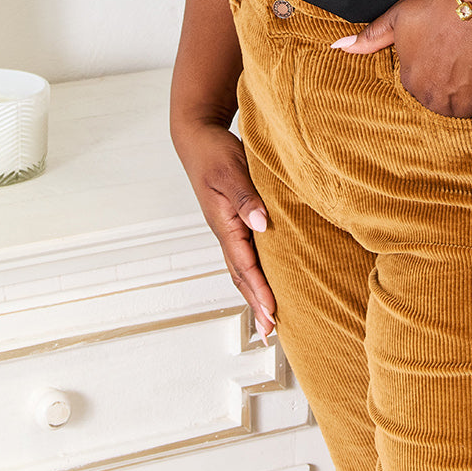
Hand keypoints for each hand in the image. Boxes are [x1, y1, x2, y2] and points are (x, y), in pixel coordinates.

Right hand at [173, 120, 277, 339]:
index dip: (259, 290)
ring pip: (243, 268)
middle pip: (242, 276)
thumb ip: (246, 197)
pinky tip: (266, 279)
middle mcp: (226, 231)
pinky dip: (256, 273)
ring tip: (269, 318)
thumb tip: (262, 224)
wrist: (199, 137)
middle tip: (271, 332)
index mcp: (224, 224)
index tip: (272, 313)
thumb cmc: (214, 152)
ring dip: (255, 293)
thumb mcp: (231, 170)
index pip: (245, 265)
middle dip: (256, 304)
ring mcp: (230, 228)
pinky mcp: (236, 220)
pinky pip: (247, 253)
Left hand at [334, 0, 471, 117]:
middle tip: (460, 68)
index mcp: (408, 81)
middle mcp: (430, 98)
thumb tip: (338, 46)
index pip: (417, 89)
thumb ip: (370, 37)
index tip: (442, 61)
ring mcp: (457, 104)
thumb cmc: (438, 9)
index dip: (432, 74)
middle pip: (438, 104)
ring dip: (466, 100)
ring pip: (460, 113)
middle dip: (447, 91)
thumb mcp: (398, 17)